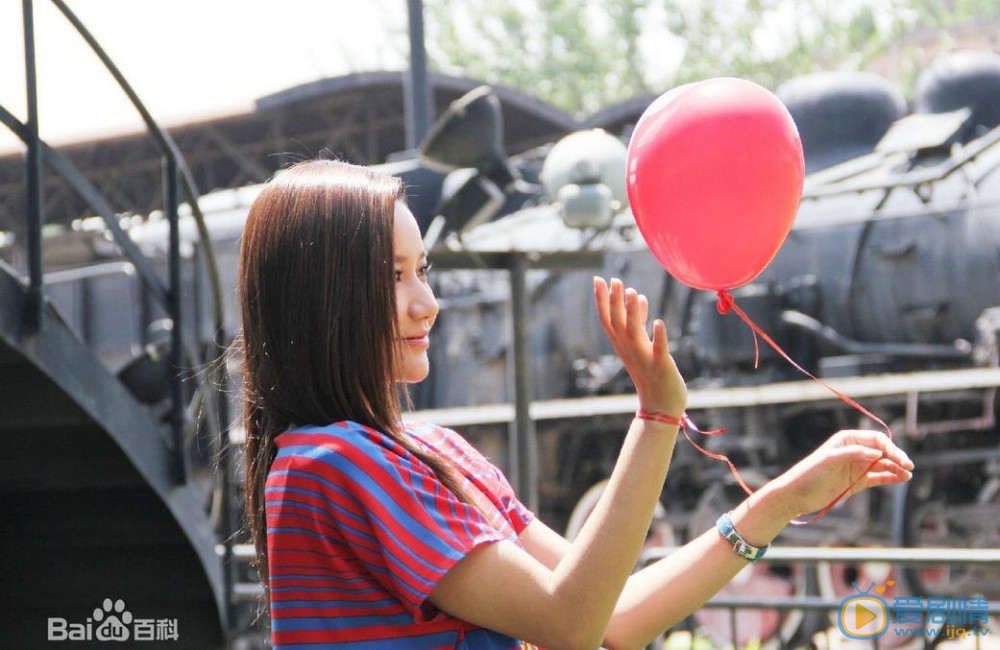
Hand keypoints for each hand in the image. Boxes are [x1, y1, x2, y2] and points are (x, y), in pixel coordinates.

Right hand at [593, 277, 686, 416]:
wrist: (660, 406)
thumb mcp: (641, 343)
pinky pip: (658, 349)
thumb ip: (639, 320)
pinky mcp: (661, 366)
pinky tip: (659, 322)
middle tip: (614, 279)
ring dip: (633, 313)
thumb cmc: (651, 374)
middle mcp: (628, 350)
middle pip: (617, 323)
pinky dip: (658, 336)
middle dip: (614, 301)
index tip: (598, 279)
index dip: (601, 299)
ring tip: (633, 293)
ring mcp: (644, 358)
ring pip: (634, 332)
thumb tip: (636, 296)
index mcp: (622, 345)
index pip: (606, 319)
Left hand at [771, 429, 913, 517]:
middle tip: (908, 467)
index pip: (875, 439)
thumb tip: (877, 452)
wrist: (797, 494)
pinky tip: (902, 479)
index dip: (888, 447)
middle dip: (896, 457)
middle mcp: (854, 451)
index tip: (896, 458)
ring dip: (897, 468)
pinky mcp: (858, 481)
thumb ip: (852, 454)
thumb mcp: (829, 460)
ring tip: (907, 475)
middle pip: (883, 451)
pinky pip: (879, 477)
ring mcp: (857, 467)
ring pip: (883, 464)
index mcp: (847, 439)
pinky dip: (891, 477)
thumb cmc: (809, 473)